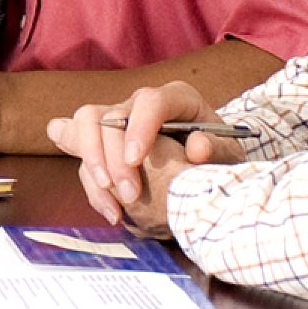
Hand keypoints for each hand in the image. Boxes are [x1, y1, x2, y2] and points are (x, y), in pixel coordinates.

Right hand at [48, 80, 234, 237]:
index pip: (150, 101)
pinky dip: (90, 182)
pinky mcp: (104, 140)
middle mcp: (141, 104)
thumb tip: (197, 147)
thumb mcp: (228, 154)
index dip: (138, 128)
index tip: (135, 160)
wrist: (205, 169)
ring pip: (86, 123)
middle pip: (110, 115)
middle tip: (130, 195)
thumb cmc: (218, 156)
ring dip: (92, 162)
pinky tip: (111, 209)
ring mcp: (118, 120)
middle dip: (113, 158)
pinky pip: (78, 147)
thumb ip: (218, 149)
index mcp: (175, 99)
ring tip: (112, 198)